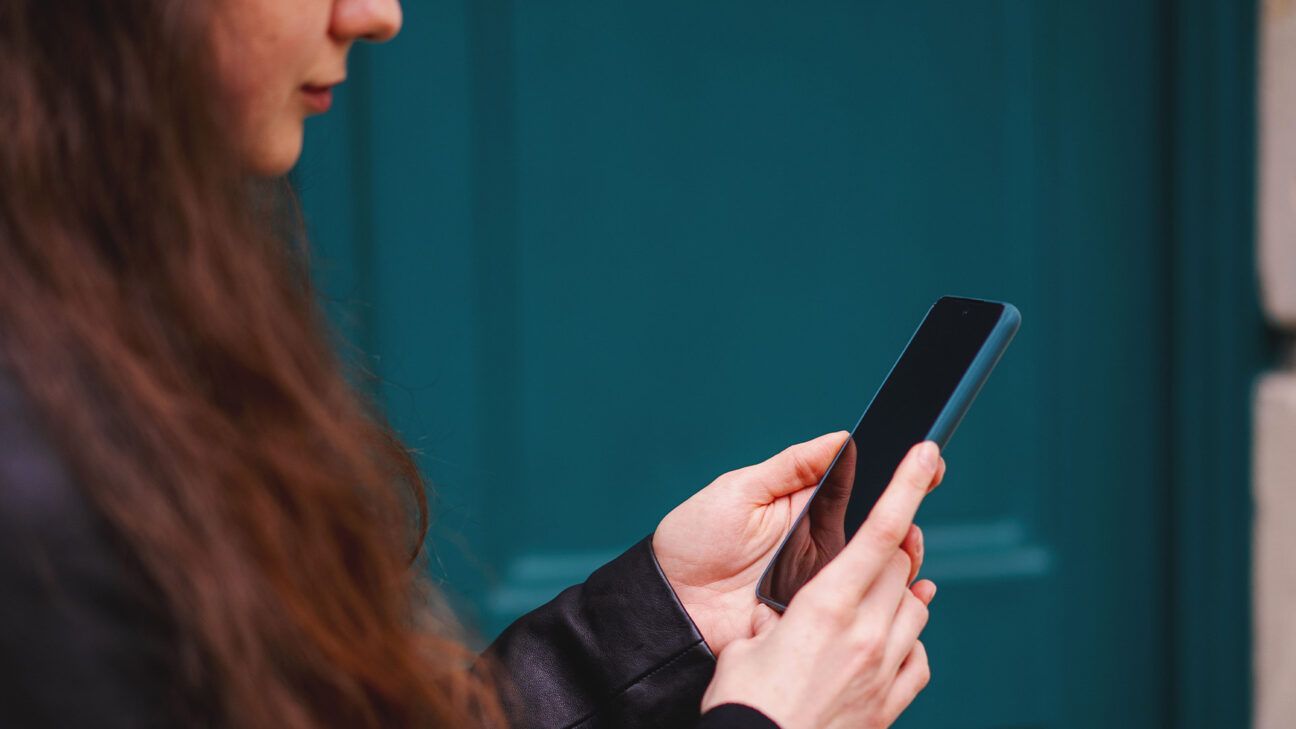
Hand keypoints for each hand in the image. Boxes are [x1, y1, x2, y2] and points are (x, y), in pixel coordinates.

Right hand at [700, 442, 942, 728]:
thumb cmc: (744, 704)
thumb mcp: (749, 641)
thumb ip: (780, 612)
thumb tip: (792, 609)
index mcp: (827, 607)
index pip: (881, 533)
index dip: (907, 486)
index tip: (925, 455)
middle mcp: (867, 634)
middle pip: (901, 567)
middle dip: (896, 545)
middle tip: (887, 534)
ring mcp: (885, 670)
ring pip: (916, 609)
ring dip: (903, 592)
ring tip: (884, 589)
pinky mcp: (891, 703)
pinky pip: (918, 658)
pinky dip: (909, 640)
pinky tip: (893, 640)